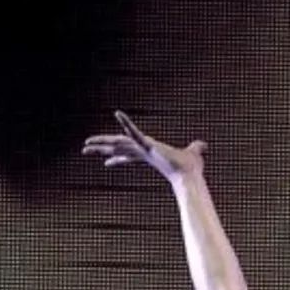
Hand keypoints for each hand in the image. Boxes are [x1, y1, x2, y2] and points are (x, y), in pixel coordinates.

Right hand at [81, 110, 206, 182]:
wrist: (191, 176)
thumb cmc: (192, 169)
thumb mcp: (194, 153)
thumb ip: (197, 148)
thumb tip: (204, 146)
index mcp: (149, 154)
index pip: (129, 154)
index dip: (117, 159)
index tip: (106, 163)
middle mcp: (143, 152)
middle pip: (118, 147)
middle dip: (100, 148)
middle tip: (84, 148)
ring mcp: (143, 149)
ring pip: (118, 143)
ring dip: (102, 141)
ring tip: (86, 143)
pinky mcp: (147, 146)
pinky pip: (134, 133)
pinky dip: (127, 123)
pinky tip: (118, 113)